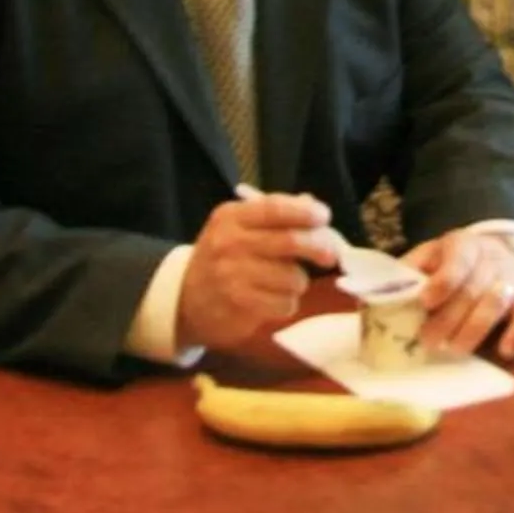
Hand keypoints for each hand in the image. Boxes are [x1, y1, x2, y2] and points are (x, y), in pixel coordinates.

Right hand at [177, 190, 338, 351]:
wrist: (184, 298)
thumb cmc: (221, 256)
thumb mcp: (237, 226)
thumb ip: (273, 214)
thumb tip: (312, 205)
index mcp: (231, 218)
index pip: (274, 208)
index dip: (305, 212)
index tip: (324, 217)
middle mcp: (230, 244)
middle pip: (290, 242)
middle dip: (318, 247)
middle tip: (329, 254)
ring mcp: (233, 277)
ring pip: (292, 278)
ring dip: (299, 281)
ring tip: (286, 281)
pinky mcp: (240, 307)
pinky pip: (284, 304)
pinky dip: (287, 302)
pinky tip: (274, 299)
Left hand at [402, 228, 513, 361]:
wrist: (503, 254)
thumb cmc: (454, 264)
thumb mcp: (430, 257)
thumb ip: (408, 272)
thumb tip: (373, 295)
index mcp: (462, 245)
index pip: (456, 260)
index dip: (442, 282)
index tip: (426, 302)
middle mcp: (491, 259)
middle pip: (472, 289)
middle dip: (449, 318)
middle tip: (428, 341)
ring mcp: (512, 279)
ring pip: (497, 303)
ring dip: (474, 330)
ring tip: (455, 350)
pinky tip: (504, 351)